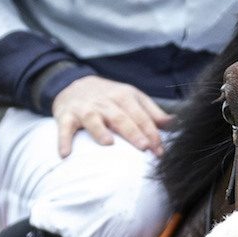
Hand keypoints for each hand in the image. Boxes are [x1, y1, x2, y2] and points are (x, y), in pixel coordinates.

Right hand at [50, 76, 172, 156]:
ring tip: (108, 144)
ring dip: (100, 130)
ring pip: (93, 119)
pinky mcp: (66, 116)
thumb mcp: (132, 98)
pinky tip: (65, 154)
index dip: (152, 133)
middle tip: (143, 147)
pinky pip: (64, 128)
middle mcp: (106, 102)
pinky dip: (63, 140)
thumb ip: (152, 112)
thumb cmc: (110, 97)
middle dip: (133, 132)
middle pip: (121, 118)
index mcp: (125, 97)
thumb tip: (174, 123)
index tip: (160, 151)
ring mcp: (85, 109)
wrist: (75, 83)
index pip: (141, 116)